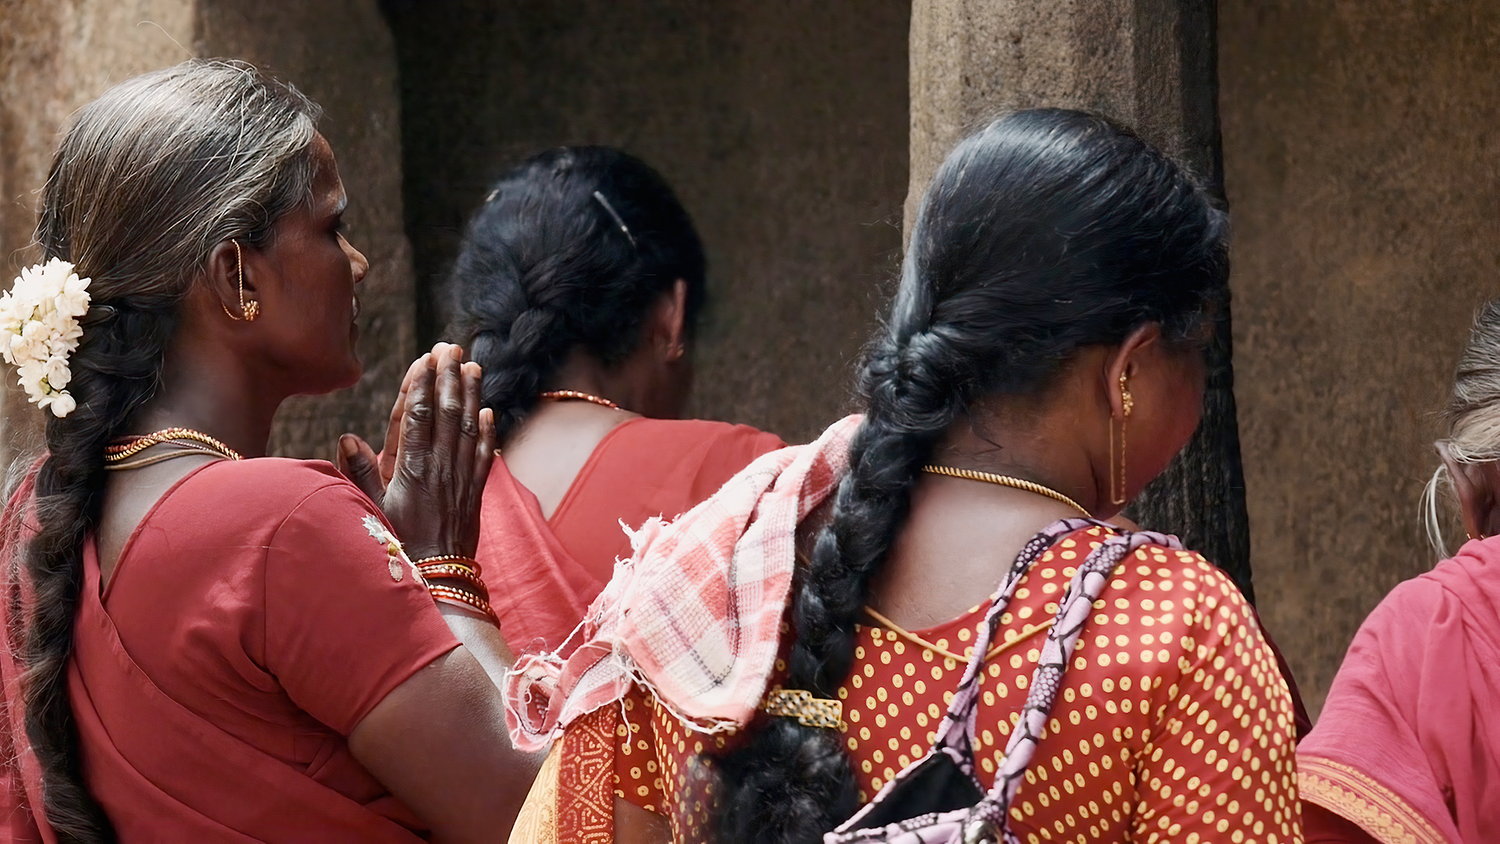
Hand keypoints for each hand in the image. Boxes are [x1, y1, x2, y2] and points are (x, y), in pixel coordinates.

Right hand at [353, 343, 495, 559]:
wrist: (436, 578)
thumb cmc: (395, 545)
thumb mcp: (370, 510)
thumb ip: (358, 474)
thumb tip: (347, 438)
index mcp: (412, 467)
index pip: (419, 414)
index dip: (424, 382)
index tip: (427, 357)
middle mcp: (440, 466)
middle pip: (447, 411)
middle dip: (449, 376)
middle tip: (451, 347)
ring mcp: (461, 477)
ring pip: (468, 426)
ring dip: (471, 394)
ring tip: (473, 366)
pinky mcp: (475, 491)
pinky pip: (484, 454)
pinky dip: (487, 430)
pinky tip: (488, 410)